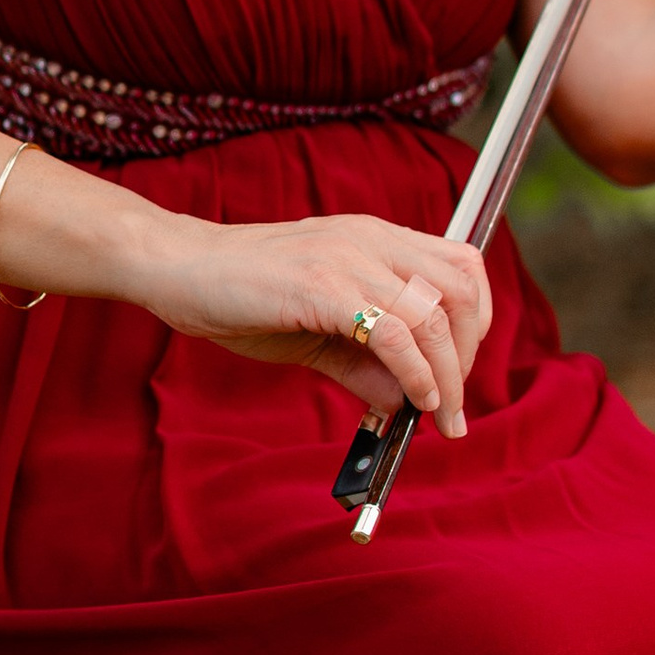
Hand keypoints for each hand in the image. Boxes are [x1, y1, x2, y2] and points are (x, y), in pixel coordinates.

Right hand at [143, 212, 494, 432]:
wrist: (179, 266)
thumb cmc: (244, 294)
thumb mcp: (319, 328)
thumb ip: (367, 362)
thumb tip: (407, 401)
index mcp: (377, 239)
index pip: (463, 267)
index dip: (476, 323)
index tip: (460, 372)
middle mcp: (373, 240)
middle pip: (462, 289)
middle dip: (469, 355)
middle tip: (452, 404)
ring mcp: (350, 258)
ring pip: (435, 313)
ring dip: (447, 375)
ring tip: (437, 415)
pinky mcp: (323, 285)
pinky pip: (394, 333)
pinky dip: (415, 374)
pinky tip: (409, 402)